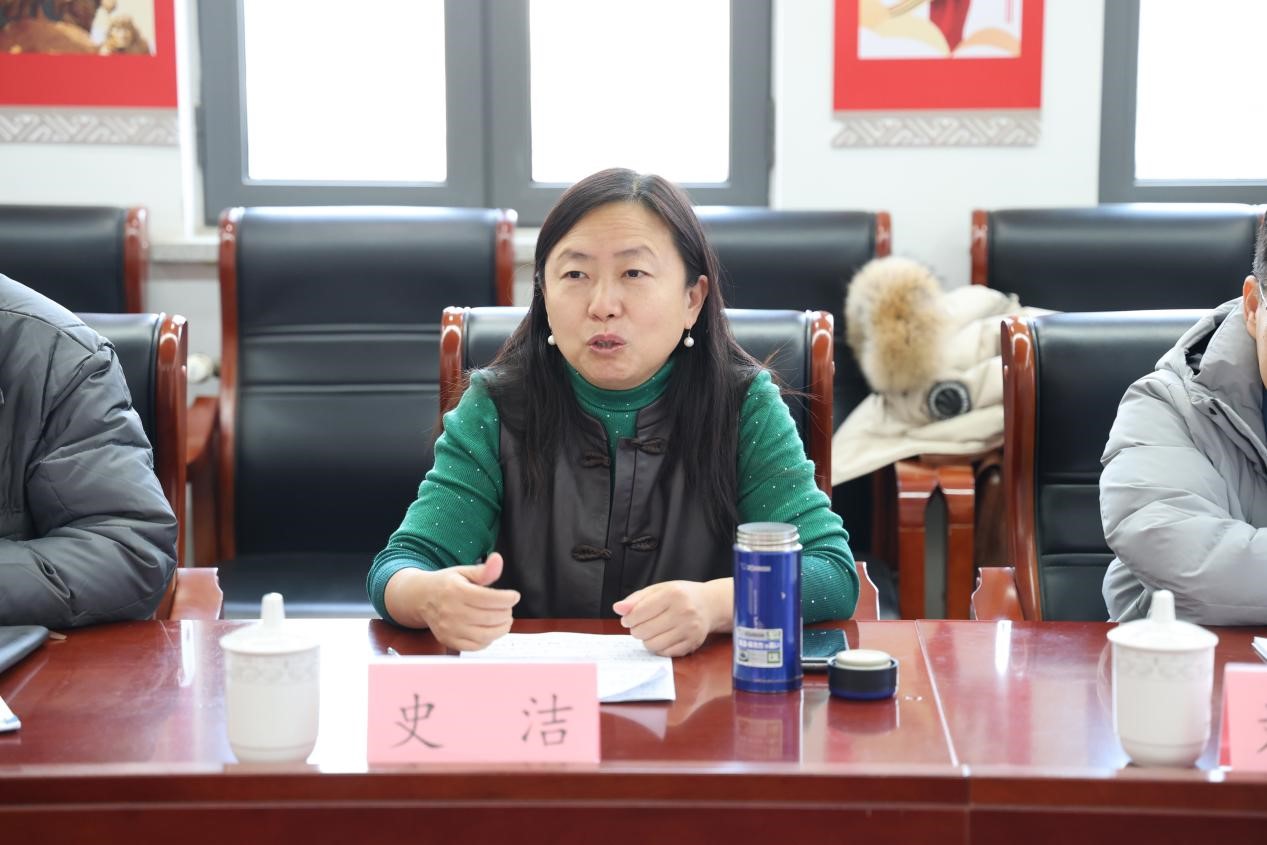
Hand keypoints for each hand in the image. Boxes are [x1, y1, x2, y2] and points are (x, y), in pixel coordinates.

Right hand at [385, 553, 518, 650]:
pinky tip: (490, 630)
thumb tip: (498, 560)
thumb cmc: (446, 584)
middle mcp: (451, 612)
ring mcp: (449, 629)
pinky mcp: (448, 641)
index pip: (490, 598)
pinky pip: (476, 646)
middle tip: (508, 608)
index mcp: (456, 591)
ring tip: (504, 620)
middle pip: (491, 617)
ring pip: (486, 634)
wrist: (421, 598)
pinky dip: (488, 640)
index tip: (514, 596)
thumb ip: (484, 570)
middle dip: (506, 613)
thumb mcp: (463, 572)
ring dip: (502, 628)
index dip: (508, 598)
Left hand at [612, 579, 730, 656]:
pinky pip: (665, 653)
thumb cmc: (680, 596)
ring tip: (650, 631)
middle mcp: (683, 611)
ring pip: (652, 645)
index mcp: (672, 594)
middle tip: (641, 625)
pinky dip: (658, 648)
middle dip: (636, 630)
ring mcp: (689, 629)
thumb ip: (636, 599)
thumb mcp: (658, 590)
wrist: (709, 604)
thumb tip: (618, 609)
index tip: (628, 619)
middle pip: (643, 631)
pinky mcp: (692, 643)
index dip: (628, 619)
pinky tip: (662, 637)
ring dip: (646, 640)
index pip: (638, 613)